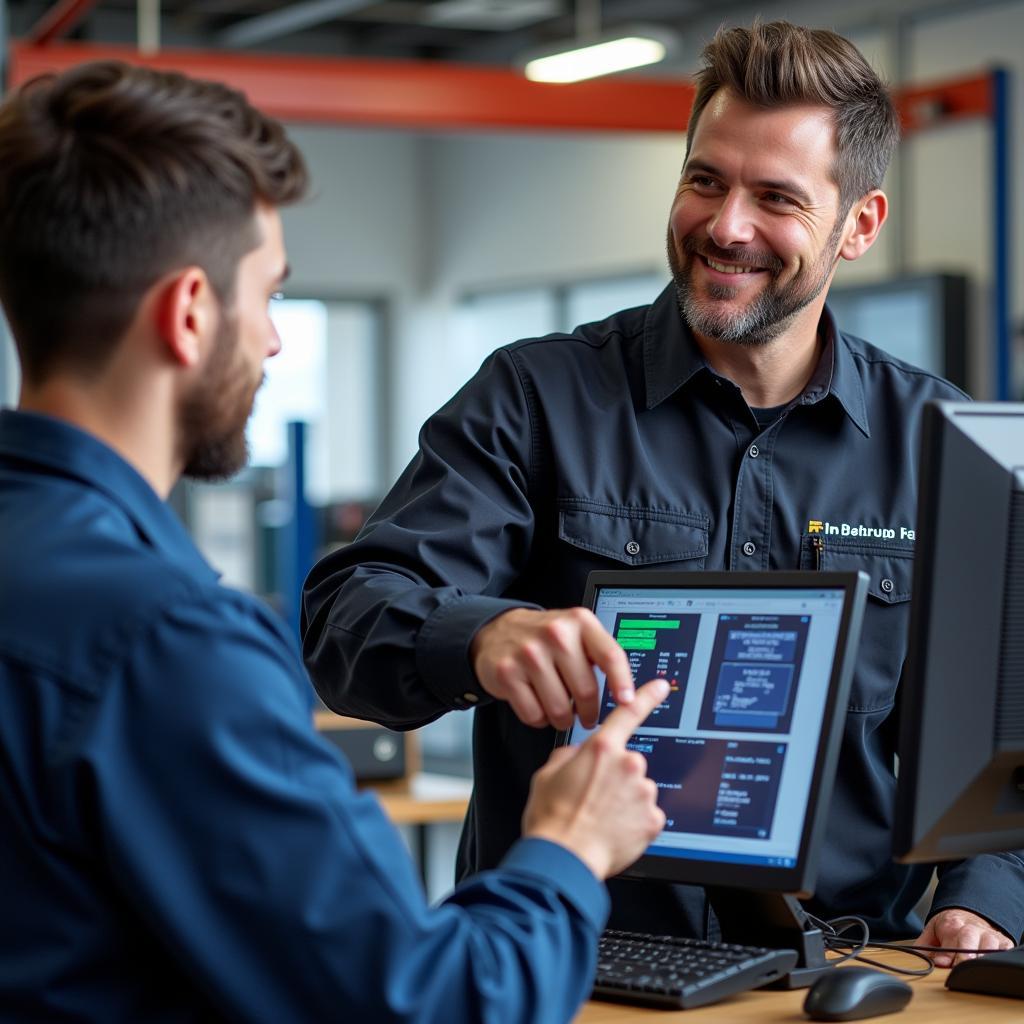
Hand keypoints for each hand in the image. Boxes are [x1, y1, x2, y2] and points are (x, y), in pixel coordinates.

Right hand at [471, 607, 634, 729]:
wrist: (498, 631)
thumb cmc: (545, 637)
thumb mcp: (576, 631)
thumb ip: (600, 653)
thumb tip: (628, 692)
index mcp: (579, 622)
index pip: (610, 655)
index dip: (622, 682)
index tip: (628, 702)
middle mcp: (555, 634)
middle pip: (586, 690)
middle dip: (589, 712)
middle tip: (588, 716)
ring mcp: (529, 654)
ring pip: (560, 708)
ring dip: (564, 719)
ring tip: (561, 711)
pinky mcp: (507, 673)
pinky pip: (534, 714)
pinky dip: (540, 719)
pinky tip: (539, 706)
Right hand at [521, 678, 667, 878]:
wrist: (564, 860)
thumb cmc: (551, 820)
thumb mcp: (547, 775)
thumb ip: (569, 756)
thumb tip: (578, 756)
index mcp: (601, 750)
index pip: (629, 713)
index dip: (647, 696)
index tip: (661, 686)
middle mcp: (628, 765)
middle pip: (628, 763)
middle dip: (615, 777)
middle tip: (593, 798)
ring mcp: (643, 793)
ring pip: (638, 790)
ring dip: (625, 802)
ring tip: (600, 819)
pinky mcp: (653, 820)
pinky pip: (646, 816)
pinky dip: (634, 823)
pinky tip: (614, 832)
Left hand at [915, 908, 1014, 966]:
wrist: (969, 912)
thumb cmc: (950, 925)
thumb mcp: (933, 930)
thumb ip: (925, 945)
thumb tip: (919, 960)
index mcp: (952, 925)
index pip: (950, 944)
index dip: (946, 956)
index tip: (941, 964)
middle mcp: (972, 929)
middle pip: (970, 948)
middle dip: (963, 961)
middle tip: (958, 970)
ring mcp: (989, 936)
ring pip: (989, 952)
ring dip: (980, 963)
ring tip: (973, 971)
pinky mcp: (1003, 943)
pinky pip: (1003, 954)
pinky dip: (997, 960)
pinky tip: (988, 965)